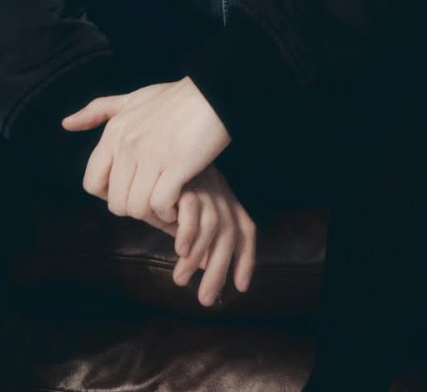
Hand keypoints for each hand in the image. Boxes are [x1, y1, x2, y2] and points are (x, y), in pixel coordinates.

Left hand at [62, 77, 230, 227]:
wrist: (217, 91)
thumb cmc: (178, 97)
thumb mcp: (135, 98)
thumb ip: (100, 110)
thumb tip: (66, 124)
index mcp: (114, 132)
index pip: (92, 184)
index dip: (110, 193)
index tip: (133, 186)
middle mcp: (127, 145)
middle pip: (116, 203)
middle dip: (136, 207)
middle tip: (156, 197)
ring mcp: (151, 156)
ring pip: (137, 208)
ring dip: (154, 213)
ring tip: (170, 201)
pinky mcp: (175, 166)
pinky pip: (160, 205)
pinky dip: (169, 211)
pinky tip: (180, 199)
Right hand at [171, 164, 255, 305]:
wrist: (161, 146)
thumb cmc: (171, 183)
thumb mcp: (189, 210)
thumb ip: (194, 235)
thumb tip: (200, 268)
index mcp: (225, 200)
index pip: (245, 230)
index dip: (246, 259)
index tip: (241, 286)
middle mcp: (220, 195)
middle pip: (229, 235)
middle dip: (218, 270)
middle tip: (206, 299)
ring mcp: (205, 188)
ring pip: (212, 227)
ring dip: (198, 257)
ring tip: (180, 280)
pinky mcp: (187, 182)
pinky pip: (193, 209)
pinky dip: (188, 232)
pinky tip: (179, 249)